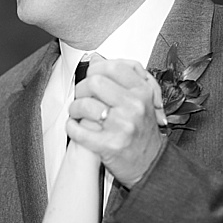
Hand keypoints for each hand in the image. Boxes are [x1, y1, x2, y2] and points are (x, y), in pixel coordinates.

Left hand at [65, 55, 166, 187]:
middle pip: (94, 82)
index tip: (92, 78)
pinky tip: (74, 127)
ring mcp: (122, 126)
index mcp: (142, 92)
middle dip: (81, 89)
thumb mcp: (143, 99)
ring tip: (77, 113)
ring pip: (84, 105)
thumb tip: (97, 58)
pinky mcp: (110, 145)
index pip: (112, 67)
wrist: (151, 164)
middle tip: (82, 97)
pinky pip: (78, 130)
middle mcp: (135, 106)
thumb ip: (123, 77)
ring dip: (74, 109)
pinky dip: (71, 127)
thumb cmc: (142, 131)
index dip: (96, 70)